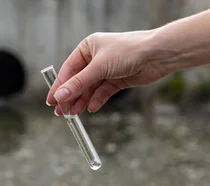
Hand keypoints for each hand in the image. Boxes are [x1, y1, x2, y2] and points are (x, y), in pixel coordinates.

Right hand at [46, 31, 167, 114]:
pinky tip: (91, 108)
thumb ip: (78, 84)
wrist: (157, 55)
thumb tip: (60, 96)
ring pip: (89, 89)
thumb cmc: (128, 51)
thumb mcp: (98, 68)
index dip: (59, 86)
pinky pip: (102, 92)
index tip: (52, 101)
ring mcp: (106, 70)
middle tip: (61, 112)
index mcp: (87, 48)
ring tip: (74, 114)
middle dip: (70, 97)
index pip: (68, 70)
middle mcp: (95, 58)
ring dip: (81, 101)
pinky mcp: (117, 80)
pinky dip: (96, 100)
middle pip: (77, 81)